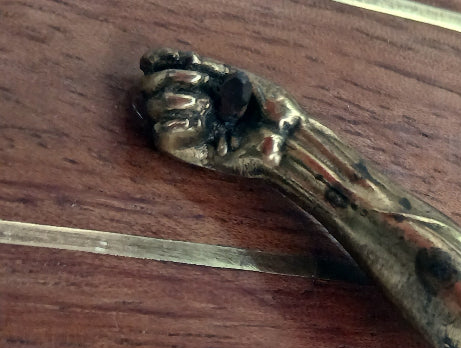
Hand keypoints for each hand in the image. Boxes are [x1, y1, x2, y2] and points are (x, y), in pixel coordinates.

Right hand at [140, 49, 303, 176]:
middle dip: (169, 79)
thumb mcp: (250, 83)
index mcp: (207, 82)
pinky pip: (163, 137)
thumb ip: (220, 74)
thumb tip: (191, 65)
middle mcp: (195, 104)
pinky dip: (174, 127)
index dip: (157, 60)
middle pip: (153, 85)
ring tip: (203, 107)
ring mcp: (194, 127)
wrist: (288, 143)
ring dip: (173, 101)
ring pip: (153, 108)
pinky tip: (197, 126)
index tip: (150, 62)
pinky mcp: (194, 152)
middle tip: (198, 85)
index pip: (168, 65)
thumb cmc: (277, 112)